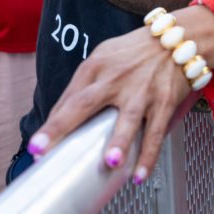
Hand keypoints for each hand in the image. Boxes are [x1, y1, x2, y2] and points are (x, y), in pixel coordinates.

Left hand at [28, 24, 193, 183]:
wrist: (177, 39)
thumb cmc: (135, 52)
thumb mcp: (105, 57)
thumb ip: (85, 84)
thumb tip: (61, 115)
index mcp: (96, 66)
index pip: (68, 97)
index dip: (51, 123)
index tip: (36, 145)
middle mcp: (115, 78)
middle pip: (84, 104)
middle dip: (61, 126)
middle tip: (41, 148)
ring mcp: (141, 91)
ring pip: (128, 119)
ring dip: (119, 142)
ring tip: (110, 162)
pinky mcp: (164, 102)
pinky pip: (156, 133)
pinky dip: (148, 155)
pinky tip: (139, 175)